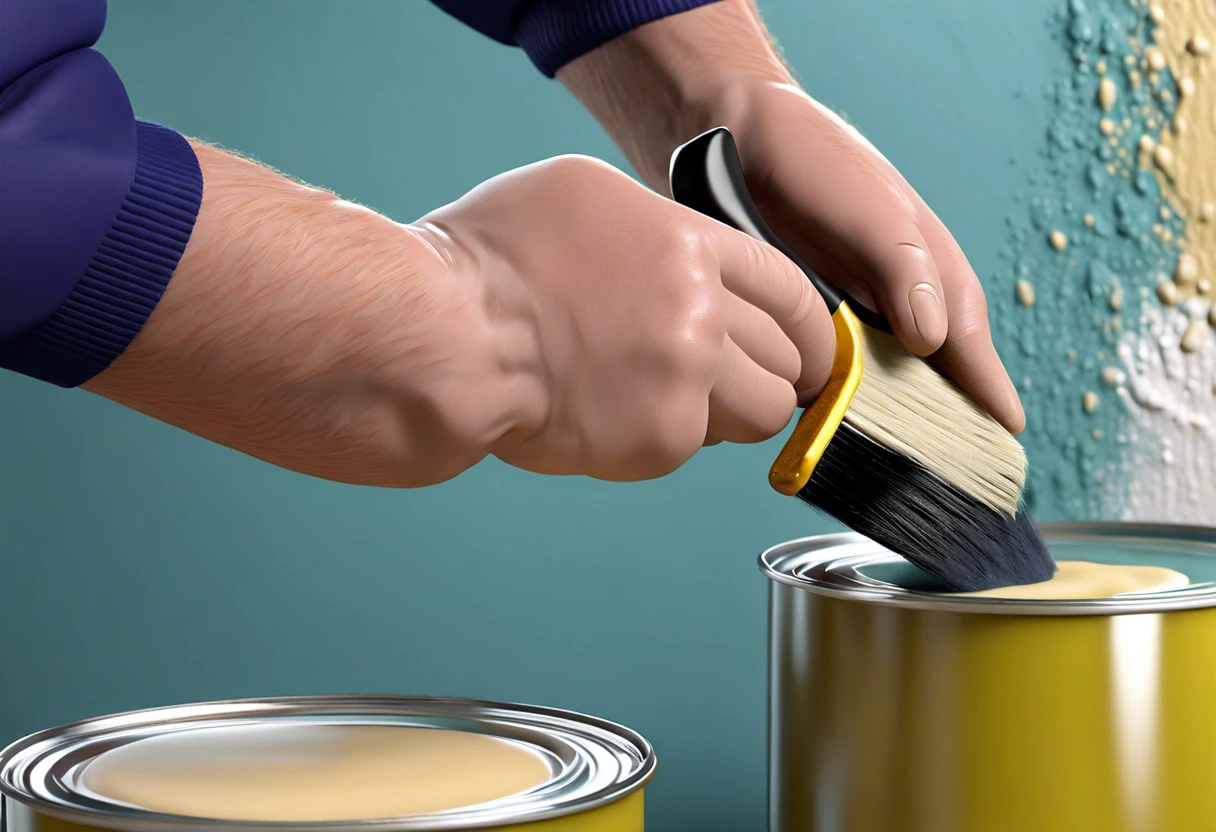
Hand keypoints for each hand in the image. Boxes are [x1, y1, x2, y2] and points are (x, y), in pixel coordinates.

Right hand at [86, 144, 831, 487]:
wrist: (443, 337)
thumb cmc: (485, 263)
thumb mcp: (579, 198)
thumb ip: (653, 229)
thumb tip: (685, 260)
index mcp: (686, 244)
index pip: (793, 291)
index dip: (810, 328)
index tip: (809, 349)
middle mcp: (700, 309)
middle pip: (790, 358)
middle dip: (772, 374)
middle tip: (734, 383)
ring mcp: (684, 376)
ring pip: (761, 413)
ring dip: (728, 414)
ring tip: (665, 402)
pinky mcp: (658, 439)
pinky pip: (695, 448)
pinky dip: (664, 439)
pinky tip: (613, 415)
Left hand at [559, 0, 1024, 432]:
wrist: (735, 144)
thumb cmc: (818, 163)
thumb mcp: (874, 209)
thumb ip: (907, 269)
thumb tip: (934, 339)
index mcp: (928, 273)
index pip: (967, 344)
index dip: (986, 392)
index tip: (1006, 438)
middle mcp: (893, 302)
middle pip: (927, 375)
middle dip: (941, 422)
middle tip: (952, 476)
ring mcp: (847, 315)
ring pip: (876, 382)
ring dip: (884, 422)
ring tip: (892, 472)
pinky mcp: (803, 323)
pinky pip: (826, 375)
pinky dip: (831, 404)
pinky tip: (822, 434)